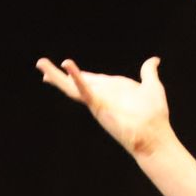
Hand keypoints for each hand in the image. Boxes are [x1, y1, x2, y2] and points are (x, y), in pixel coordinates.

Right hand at [36, 55, 174, 157]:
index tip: (64, 65)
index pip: (90, 79)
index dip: (76, 73)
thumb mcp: (151, 86)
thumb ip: (148, 72)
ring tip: (41, 64)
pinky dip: (76, 77)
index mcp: (110, 90)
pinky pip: (84, 90)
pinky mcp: (98, 105)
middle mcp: (101, 95)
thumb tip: (153, 60)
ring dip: (56, 75)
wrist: (154, 135)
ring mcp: (97, 101)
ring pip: (71, 86)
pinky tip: (67, 65)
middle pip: (74, 82)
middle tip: (41, 65)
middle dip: (57, 75)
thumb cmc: (153, 115)